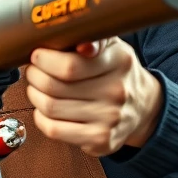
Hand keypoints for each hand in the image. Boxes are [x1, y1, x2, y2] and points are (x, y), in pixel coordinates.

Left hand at [25, 38, 163, 157]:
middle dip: (34, 76)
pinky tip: (45, 109)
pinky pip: (53, 130)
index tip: (37, 55)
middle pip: (53, 87)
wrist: (144, 107)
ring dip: (35, 95)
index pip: (69, 65)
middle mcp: (117, 92)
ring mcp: (110, 119)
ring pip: (49, 108)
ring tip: (38, 88)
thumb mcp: (112, 46)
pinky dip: (40, 118)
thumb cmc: (116, 72)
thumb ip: (94, 37)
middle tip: (34, 71)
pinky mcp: (100, 140)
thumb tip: (82, 44)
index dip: (43, 60)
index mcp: (119, 62)